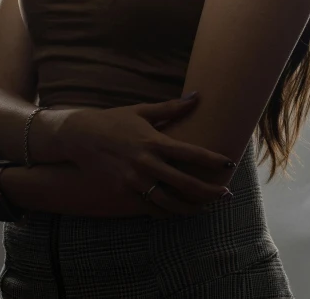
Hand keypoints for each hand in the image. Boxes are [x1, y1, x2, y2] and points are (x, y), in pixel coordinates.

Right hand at [56, 94, 234, 216]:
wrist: (81, 137)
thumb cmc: (114, 121)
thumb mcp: (142, 111)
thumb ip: (171, 108)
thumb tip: (196, 97)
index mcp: (154, 141)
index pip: (190, 153)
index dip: (212, 160)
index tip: (229, 163)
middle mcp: (146, 163)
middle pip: (185, 183)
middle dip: (209, 191)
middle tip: (226, 194)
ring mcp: (134, 180)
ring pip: (169, 202)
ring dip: (191, 208)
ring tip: (206, 208)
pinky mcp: (123, 192)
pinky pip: (149, 208)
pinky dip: (166, 212)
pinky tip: (178, 211)